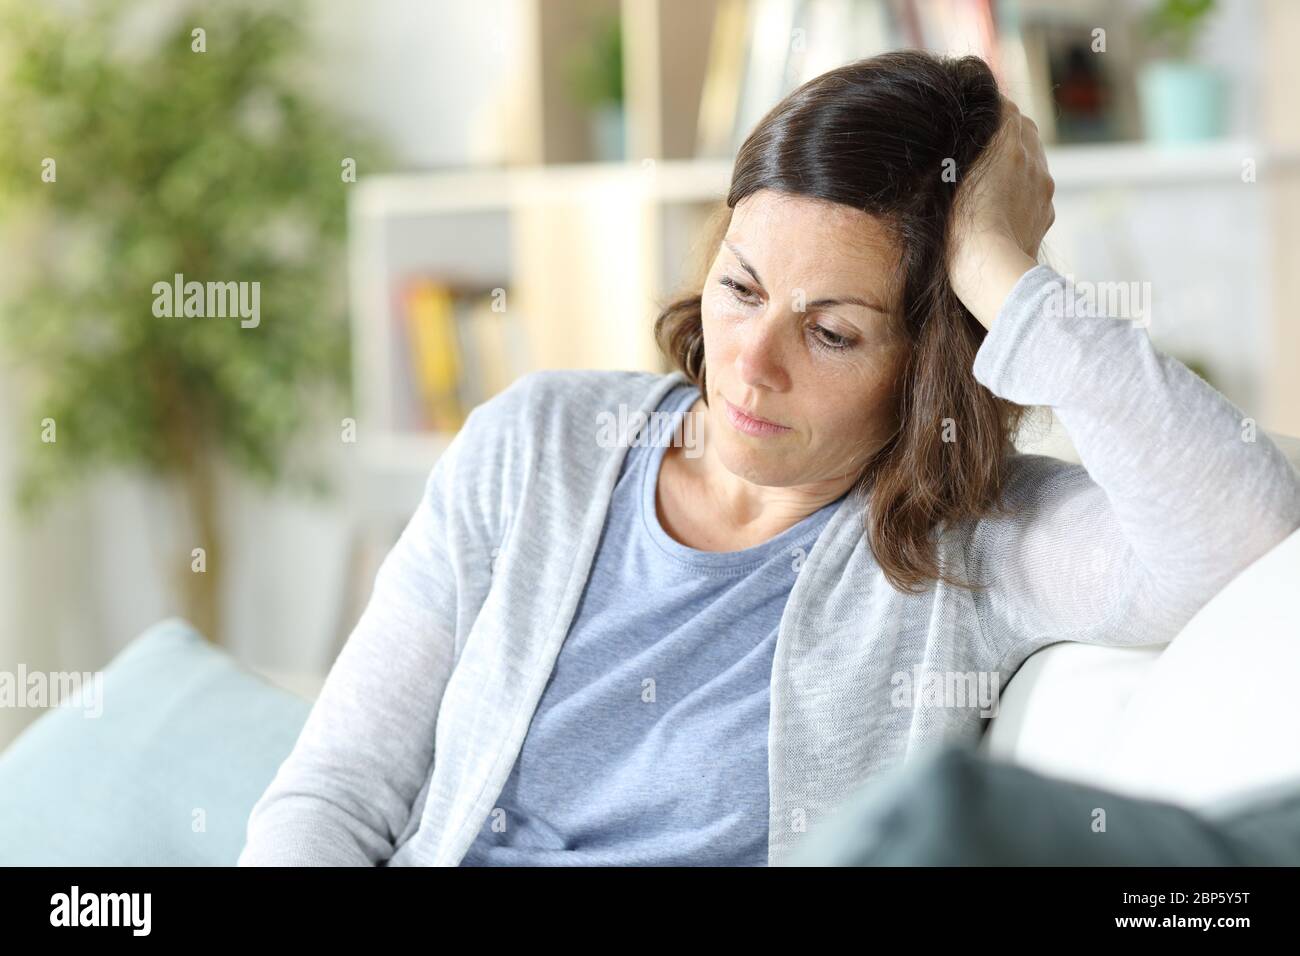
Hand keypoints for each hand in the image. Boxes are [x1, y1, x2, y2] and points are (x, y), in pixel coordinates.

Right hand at [948, 95, 1055, 329]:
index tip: (973, 114)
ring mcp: (1044, 187)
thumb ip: (963, 145)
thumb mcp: (948, 176)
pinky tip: (1002, 207)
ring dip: (1016, 162)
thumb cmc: (959, 225)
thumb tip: (970, 124)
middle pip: (1023, 129)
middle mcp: (1033, 159)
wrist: (990, 270)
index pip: (1004, 106)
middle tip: (981, 143)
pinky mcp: (1046, 213)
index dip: (988, 108)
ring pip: (1033, 161)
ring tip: (990, 180)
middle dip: (1005, 131)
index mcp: (1009, 142)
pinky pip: (1036, 191)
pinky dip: (1023, 191)